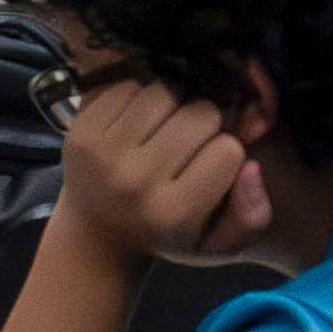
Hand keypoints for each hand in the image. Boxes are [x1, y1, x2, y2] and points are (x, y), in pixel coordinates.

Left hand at [52, 78, 274, 267]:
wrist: (95, 235)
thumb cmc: (167, 235)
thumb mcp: (218, 244)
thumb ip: (253, 215)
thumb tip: (252, 167)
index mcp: (174, 212)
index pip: (229, 150)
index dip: (227, 152)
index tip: (212, 166)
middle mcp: (136, 182)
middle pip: (201, 114)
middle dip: (205, 123)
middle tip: (190, 143)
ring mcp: (102, 153)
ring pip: (165, 91)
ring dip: (173, 104)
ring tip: (165, 127)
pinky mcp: (79, 131)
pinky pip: (126, 87)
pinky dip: (138, 98)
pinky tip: (137, 123)